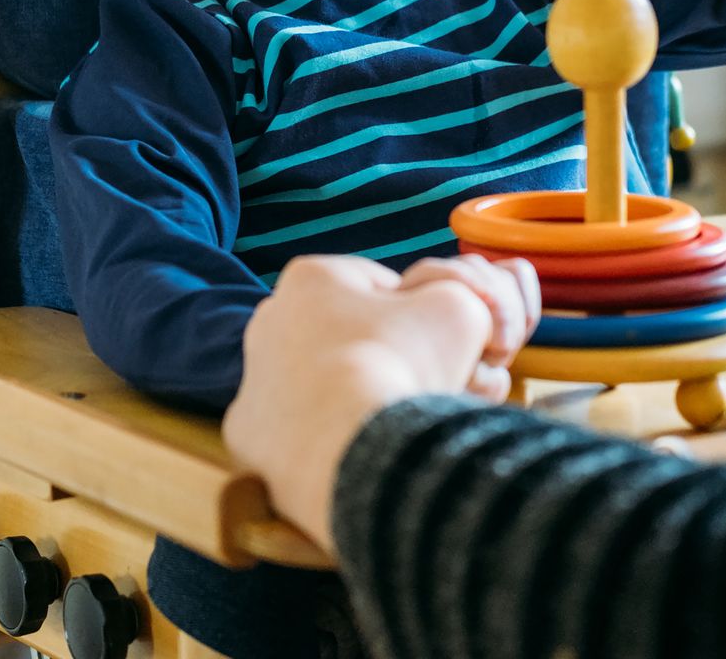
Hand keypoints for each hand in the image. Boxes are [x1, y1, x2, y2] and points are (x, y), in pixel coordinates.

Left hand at [222, 252, 538, 549]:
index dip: (430, 316)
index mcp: (312, 277)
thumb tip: (472, 310)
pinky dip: (340, 438)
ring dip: (377, 397)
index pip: (387, 287)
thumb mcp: (459, 311)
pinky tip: (369, 449)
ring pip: (335, 384)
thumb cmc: (400, 363)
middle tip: (437, 386)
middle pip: (362, 337)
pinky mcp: (253, 437)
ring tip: (408, 421)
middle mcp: (272, 321)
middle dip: (404, 359)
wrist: (347, 448)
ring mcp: (257, 381)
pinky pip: (309, 430)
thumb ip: (471, 299)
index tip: (452, 347)